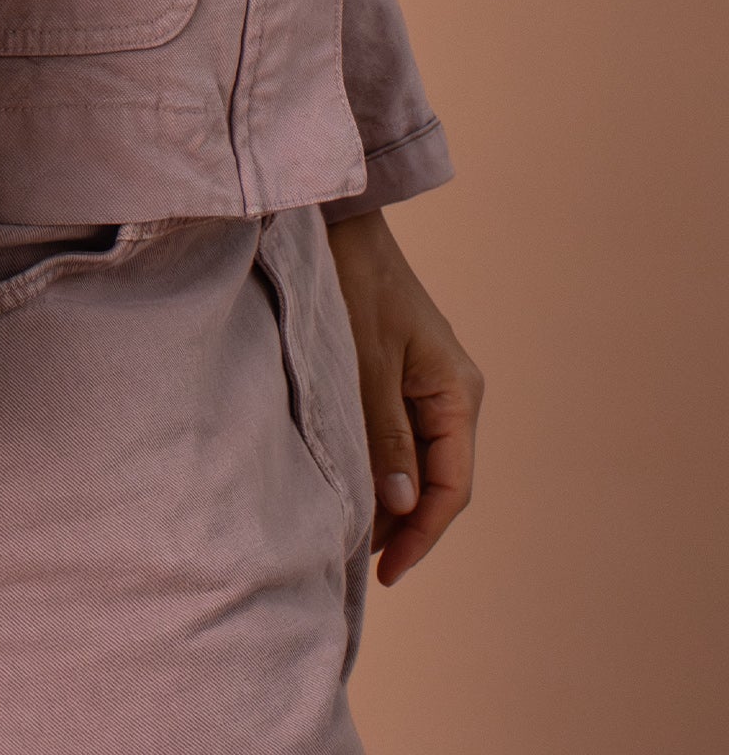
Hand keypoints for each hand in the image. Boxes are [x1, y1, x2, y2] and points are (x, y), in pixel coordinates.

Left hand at [327, 209, 483, 586]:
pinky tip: (350, 484)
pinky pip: (398, 437)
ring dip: (389, 498)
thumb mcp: (366, 362)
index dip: (421, 534)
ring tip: (348, 532)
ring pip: (416, 462)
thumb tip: (400, 503)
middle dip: (402, 524)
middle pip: (436, 481)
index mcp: (458, 392)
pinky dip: (378, 465)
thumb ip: (384, 432)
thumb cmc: (355, 284)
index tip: (387, 572)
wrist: (341, 226)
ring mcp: (428, 386)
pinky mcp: (402, 377)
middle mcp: (452, 394)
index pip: (452, 487)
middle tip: (355, 558)